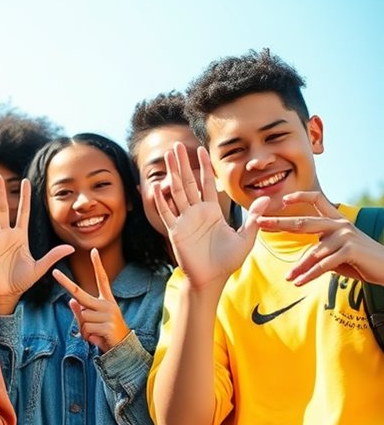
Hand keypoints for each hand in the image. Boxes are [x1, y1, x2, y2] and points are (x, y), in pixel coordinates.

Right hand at [0, 176, 73, 314]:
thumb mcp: (40, 267)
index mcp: (20, 236)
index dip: (24, 197)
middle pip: (3, 210)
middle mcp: (6, 235)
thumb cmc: (23, 281)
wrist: (8, 294)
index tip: (26, 181)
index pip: (23, 212)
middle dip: (1, 194)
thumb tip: (71, 248)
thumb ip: (53, 256)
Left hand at [52, 248, 128, 352]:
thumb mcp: (92, 323)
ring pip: (81, 317)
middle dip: (65, 283)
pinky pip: (86, 328)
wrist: (122, 349)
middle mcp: (108, 304)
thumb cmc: (105, 335)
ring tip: (96, 333)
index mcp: (106, 300)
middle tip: (54, 272)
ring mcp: (108, 314)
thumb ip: (81, 313)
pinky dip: (88, 336)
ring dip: (84, 329)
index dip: (98, 265)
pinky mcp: (107, 325)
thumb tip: (71, 302)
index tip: (94, 251)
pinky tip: (99, 338)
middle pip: (80, 293)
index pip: (102, 279)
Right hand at [154, 142, 268, 287]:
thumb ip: (254, 219)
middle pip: (188, 182)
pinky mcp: (176, 231)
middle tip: (176, 145)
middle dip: (182, 163)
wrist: (212, 279)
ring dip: (172, 174)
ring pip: (177, 192)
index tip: (200, 149)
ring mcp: (184, 220)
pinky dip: (162, 201)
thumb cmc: (227, 260)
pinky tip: (158, 187)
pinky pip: (168, 213)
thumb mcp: (246, 238)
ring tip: (167, 157)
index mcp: (211, 211)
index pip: (206, 183)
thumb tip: (266, 200)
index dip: (203, 166)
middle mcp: (196, 212)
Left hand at [256, 191, 383, 285]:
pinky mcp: (349, 250)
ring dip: (299, 267)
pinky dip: (309, 274)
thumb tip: (300, 264)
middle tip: (260, 223)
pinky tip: (299, 282)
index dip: (300, 197)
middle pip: (303, 223)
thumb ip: (320, 252)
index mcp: (336, 220)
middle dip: (280, 223)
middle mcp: (339, 224)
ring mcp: (345, 236)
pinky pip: (323, 264)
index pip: (318, 200)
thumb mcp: (338, 254)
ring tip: (288, 277)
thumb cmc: (361, 261)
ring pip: (313, 252)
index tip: (282, 199)